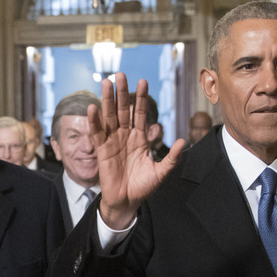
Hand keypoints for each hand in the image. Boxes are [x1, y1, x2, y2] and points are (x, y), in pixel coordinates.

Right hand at [89, 72, 185, 228]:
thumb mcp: (160, 172)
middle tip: (121, 75)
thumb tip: (183, 142)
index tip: (143, 82)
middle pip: (123, 110)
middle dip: (123, 93)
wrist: (127, 202)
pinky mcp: (102, 151)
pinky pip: (98, 133)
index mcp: (140, 138)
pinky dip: (95, 121)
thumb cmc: (143, 187)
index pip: (141, 114)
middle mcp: (125, 136)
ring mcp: (113, 142)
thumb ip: (171, 158)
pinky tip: (93, 108)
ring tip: (107, 83)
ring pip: (110, 117)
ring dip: (108, 100)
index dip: (142, 99)